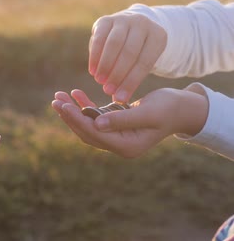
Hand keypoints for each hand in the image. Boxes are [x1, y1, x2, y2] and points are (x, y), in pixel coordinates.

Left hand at [51, 85, 207, 157]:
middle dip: (70, 115)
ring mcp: (118, 136)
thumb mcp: (147, 112)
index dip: (77, 119)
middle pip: (87, 131)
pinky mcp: (117, 125)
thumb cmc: (170, 108)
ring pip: (88, 124)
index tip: (63, 105)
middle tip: (55, 99)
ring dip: (74, 110)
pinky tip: (76, 94)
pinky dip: (85, 106)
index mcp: (127, 146)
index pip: (94, 133)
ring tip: (59, 95)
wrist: (185, 108)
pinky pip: (96, 117)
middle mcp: (120, 145)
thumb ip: (122, 119)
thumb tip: (96, 124)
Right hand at [89, 12, 166, 101]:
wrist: (131, 28)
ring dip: (105, 65)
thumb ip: (133, 78)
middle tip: (108, 90)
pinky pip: (99, 39)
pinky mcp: (106, 20)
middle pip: (129, 52)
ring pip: (113, 44)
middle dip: (117, 74)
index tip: (120, 97)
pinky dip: (95, 57)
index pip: (144, 62)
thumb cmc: (138, 52)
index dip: (131, 81)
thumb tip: (118, 99)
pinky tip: (93, 70)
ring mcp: (123, 19)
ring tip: (100, 81)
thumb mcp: (143, 62)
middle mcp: (142, 23)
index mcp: (158, 36)